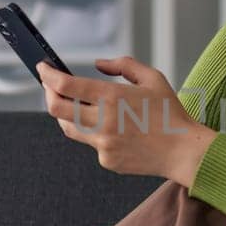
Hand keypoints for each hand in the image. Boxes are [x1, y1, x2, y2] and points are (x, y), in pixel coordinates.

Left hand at [37, 57, 215, 187]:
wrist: (183, 151)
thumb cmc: (171, 112)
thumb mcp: (152, 78)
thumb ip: (123, 65)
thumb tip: (98, 64)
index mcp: (112, 97)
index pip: (65, 85)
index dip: (48, 75)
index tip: (43, 68)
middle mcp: (103, 121)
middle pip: (56, 108)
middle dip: (48, 94)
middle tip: (49, 87)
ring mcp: (103, 143)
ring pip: (69, 128)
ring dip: (66, 115)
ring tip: (74, 106)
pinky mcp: (107, 160)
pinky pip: (92, 144)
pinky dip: (95, 134)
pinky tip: (113, 130)